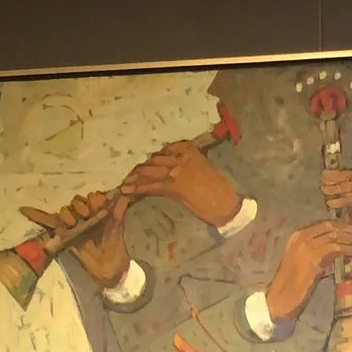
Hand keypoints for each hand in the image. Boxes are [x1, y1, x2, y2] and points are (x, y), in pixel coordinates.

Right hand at [19, 185, 133, 289]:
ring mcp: (73, 224)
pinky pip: (48, 221)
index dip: (94, 201)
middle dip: (80, 207)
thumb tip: (124, 195)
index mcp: (97, 211)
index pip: (91, 197)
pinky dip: (36, 215)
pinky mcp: (64, 233)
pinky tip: (24, 209)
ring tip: (73, 223)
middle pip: (76, 203)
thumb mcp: (117, 227)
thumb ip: (118, 211)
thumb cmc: (114, 246)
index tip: (99, 208)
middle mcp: (83, 214)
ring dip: (68, 214)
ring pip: (65, 211)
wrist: (109, 267)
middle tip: (87, 216)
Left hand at [127, 139, 242, 227]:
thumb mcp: (203, 169)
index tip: (143, 164)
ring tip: (125, 184)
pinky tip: (128, 191)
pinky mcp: (174, 185)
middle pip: (154, 160)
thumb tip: (175, 168)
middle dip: (140, 169)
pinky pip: (152, 185)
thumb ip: (188, 165)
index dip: (152, 159)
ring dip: (135, 178)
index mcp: (189, 149)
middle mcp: (181, 156)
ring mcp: (177, 170)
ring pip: (150, 172)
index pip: (164, 151)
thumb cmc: (219, 189)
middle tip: (129, 175)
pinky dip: (138, 188)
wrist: (226, 202)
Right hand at [265, 220, 351, 325]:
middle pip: (331, 226)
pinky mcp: (312, 259)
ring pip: (335, 236)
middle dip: (350, 230)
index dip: (343, 225)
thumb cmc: (292, 288)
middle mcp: (301, 237)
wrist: (279, 301)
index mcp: (297, 236)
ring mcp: (305, 247)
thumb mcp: (307, 266)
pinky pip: (336, 249)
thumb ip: (320, 258)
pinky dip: (350, 250)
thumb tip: (337, 256)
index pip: (325, 224)